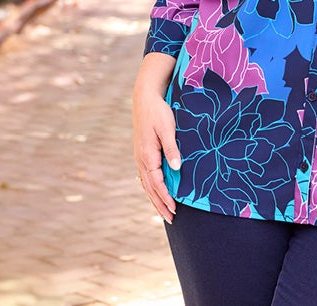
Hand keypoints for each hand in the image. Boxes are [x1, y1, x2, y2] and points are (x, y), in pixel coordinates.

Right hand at [132, 81, 180, 223]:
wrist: (145, 98)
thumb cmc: (158, 112)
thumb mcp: (167, 128)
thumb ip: (172, 149)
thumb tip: (176, 168)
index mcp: (147, 155)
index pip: (157, 183)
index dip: (166, 197)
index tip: (175, 209)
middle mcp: (141, 159)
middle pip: (150, 188)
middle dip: (160, 204)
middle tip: (171, 219)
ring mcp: (140, 157)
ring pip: (146, 184)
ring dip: (155, 198)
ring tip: (165, 211)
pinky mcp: (142, 153)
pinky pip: (146, 176)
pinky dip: (151, 188)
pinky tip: (156, 192)